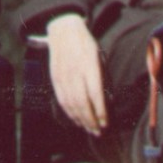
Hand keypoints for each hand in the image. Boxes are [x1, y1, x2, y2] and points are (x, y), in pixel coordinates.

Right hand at [46, 13, 107, 135]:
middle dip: (91, 120)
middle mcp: (74, 72)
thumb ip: (101, 76)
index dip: (100, 111)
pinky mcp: (55, 79)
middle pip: (82, 103)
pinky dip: (69, 112)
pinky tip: (76, 119)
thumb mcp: (98, 56)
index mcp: (89, 65)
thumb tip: (107, 100)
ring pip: (71, 104)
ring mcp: (63, 76)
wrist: (64, 30)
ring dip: (80, 119)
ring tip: (89, 129)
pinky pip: (62, 100)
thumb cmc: (86, 44)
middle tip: (98, 132)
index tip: (106, 123)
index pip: (95, 94)